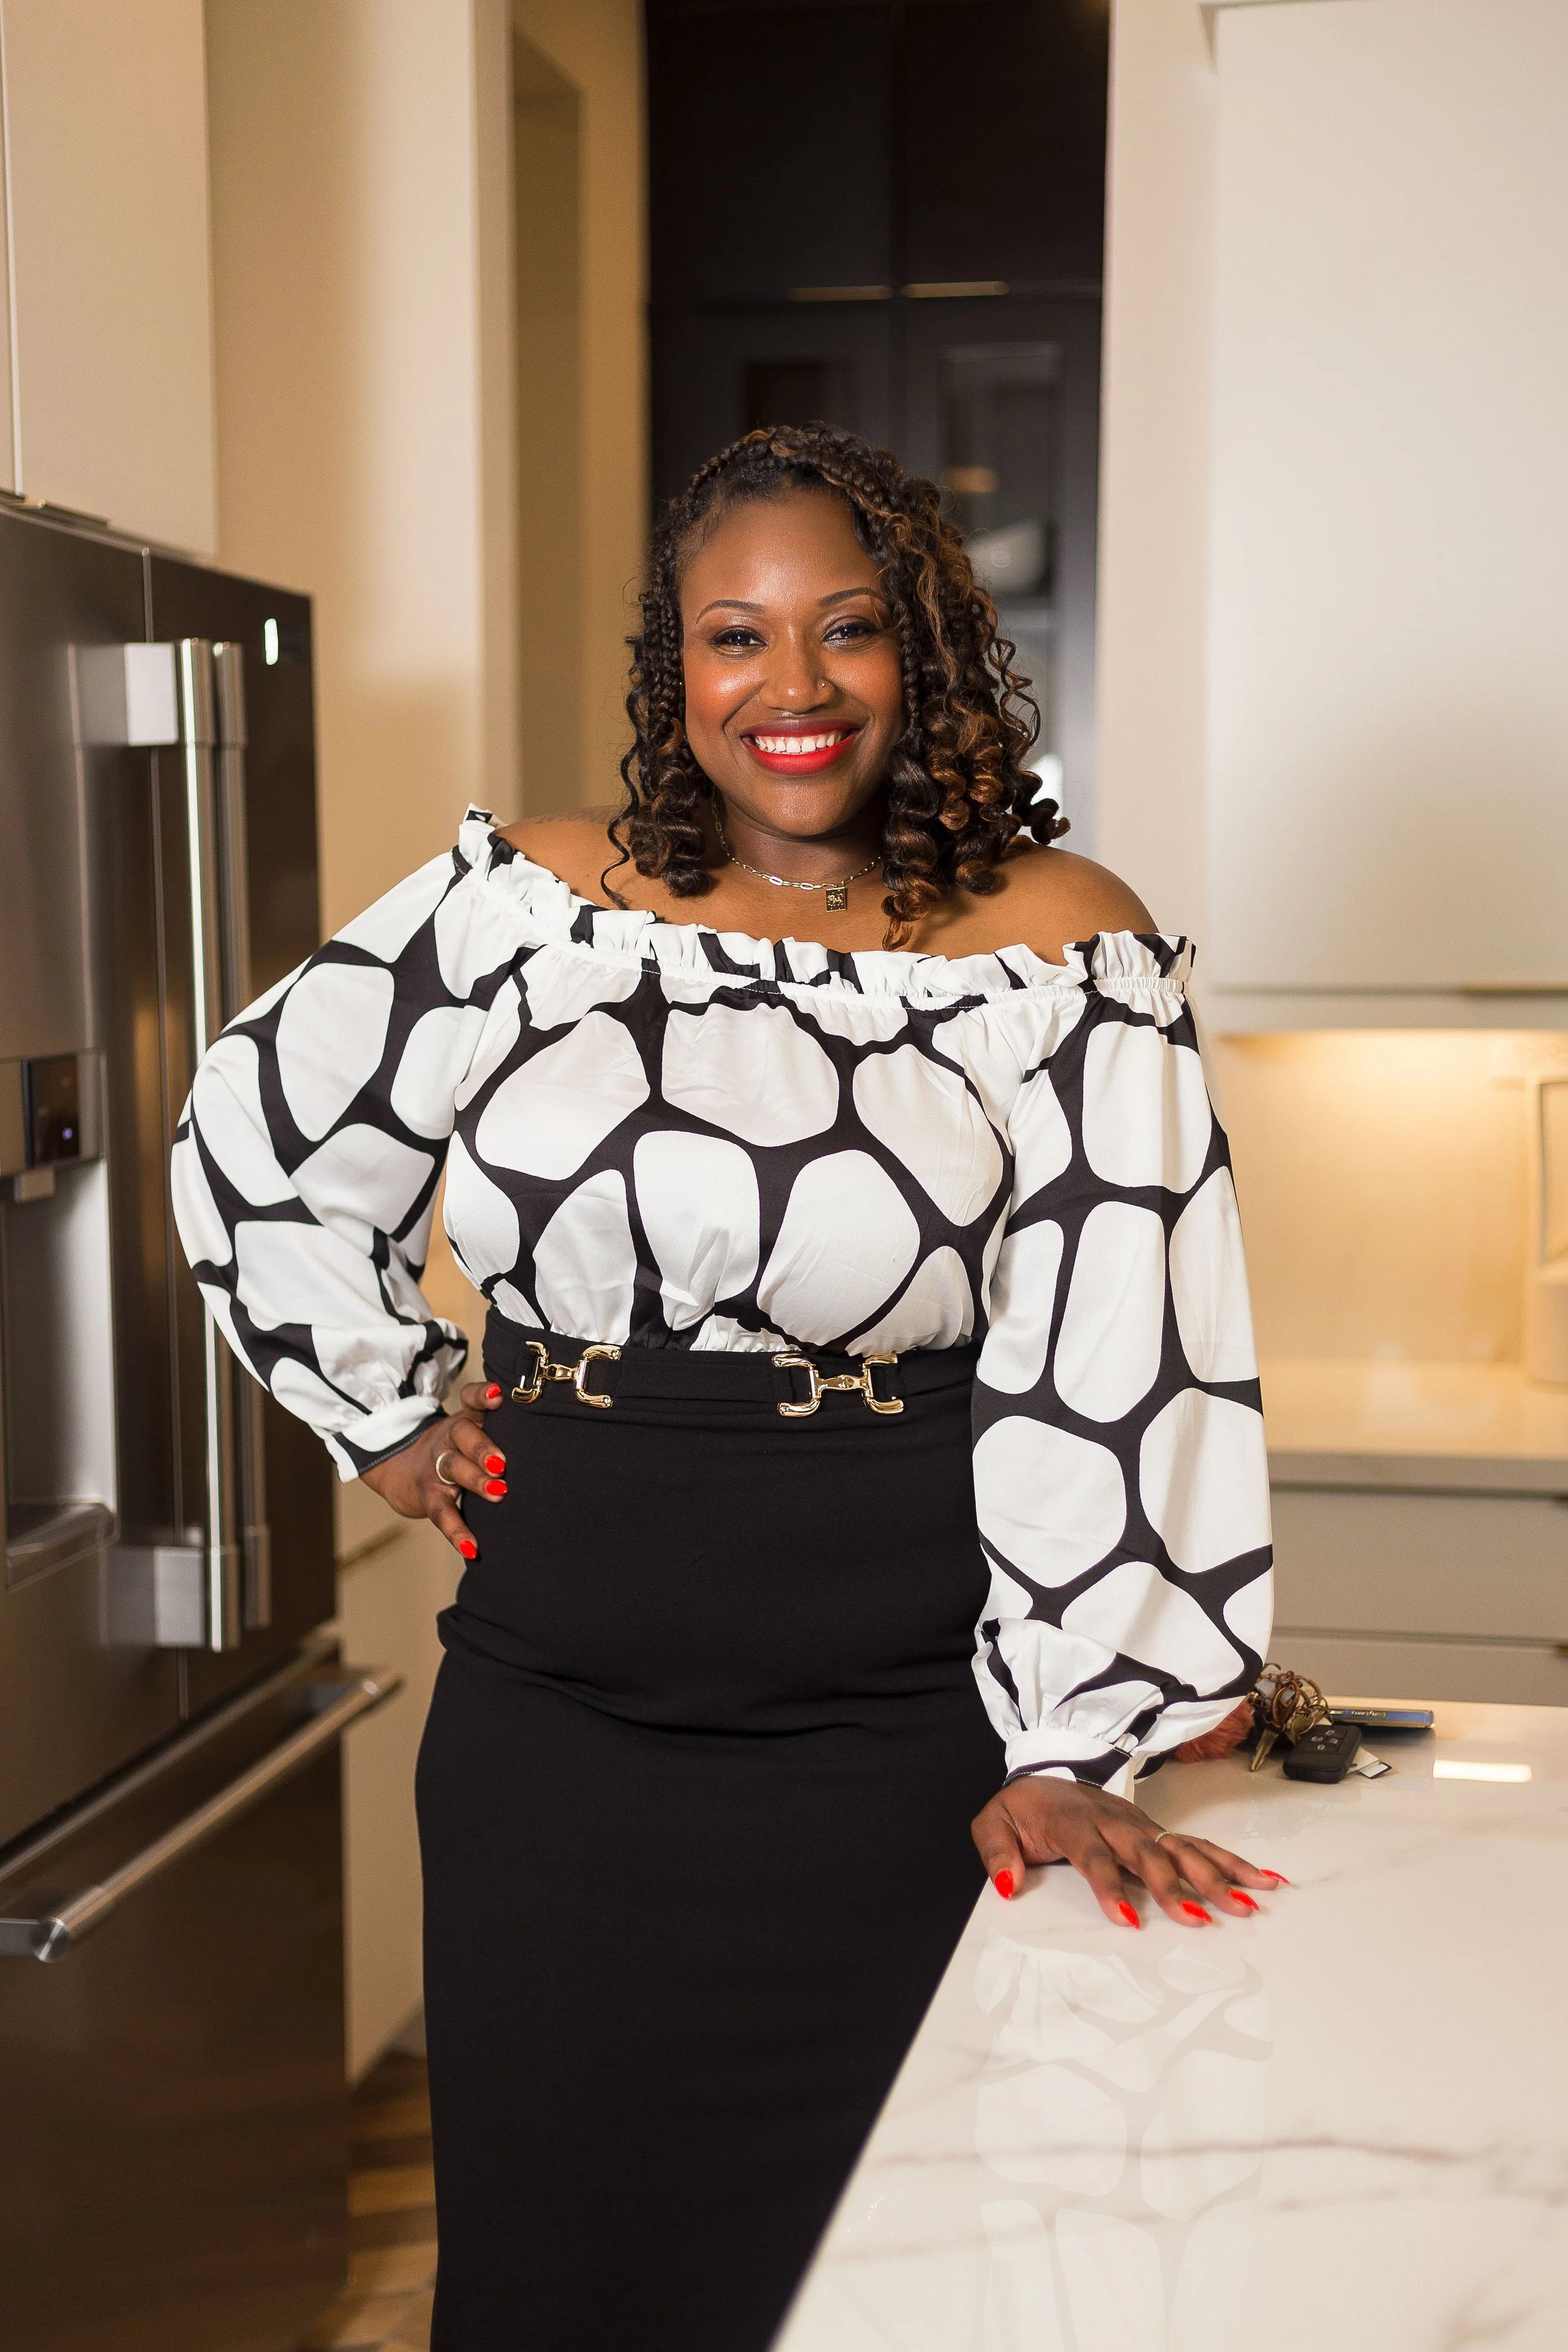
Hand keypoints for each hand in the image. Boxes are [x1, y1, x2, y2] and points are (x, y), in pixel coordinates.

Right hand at [361, 1379, 506, 1560]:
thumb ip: (499, 1432)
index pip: (470, 1400)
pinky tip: (472, 1549)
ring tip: (498, 1494)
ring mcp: (436, 1467)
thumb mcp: (470, 1434)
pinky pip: (443, 1514)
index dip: (481, 1396)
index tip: (497, 1396)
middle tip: (502, 1462)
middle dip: (482, 1447)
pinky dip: (458, 1533)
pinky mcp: (428, 1497)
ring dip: (476, 1481)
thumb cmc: (455, 1451)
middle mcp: (449, 1440)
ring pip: (454, 1469)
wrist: (400, 1470)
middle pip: (463, 1435)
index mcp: (464, 1421)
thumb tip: (549, 1446)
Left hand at [971, 1776, 1286, 1927]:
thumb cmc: (1025, 1806)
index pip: (1093, 1856)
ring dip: (1217, 1876)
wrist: (1047, 1769)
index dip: (1109, 1886)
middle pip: (1149, 1855)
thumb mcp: (993, 1821)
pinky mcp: (1158, 1830)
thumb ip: (996, 1852)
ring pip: (1183, 1849)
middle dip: (1174, 1887)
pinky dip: (1232, 1861)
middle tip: (1199, 1920)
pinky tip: (1265, 1879)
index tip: (1126, 1919)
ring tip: (1249, 1904)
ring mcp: (1141, 1824)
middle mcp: (1115, 1822)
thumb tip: (1009, 1886)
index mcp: (1075, 1822)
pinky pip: (1198, 1845)